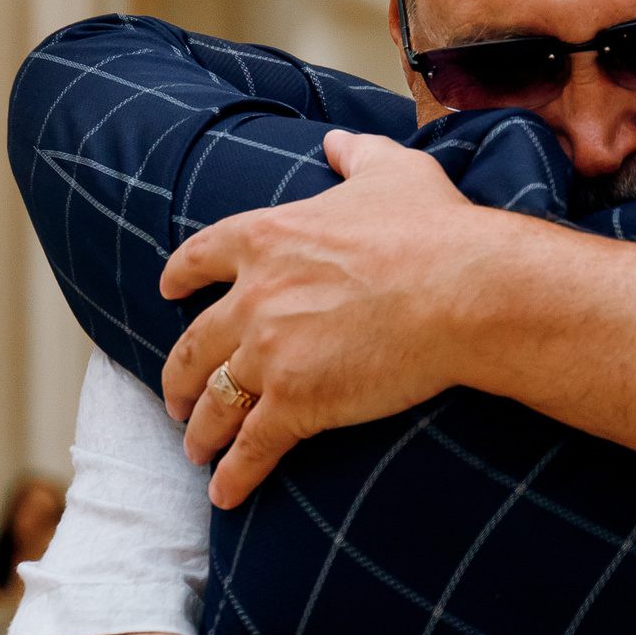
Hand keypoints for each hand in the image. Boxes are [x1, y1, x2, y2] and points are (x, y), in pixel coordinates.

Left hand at [160, 131, 493, 506]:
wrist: (465, 291)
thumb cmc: (436, 230)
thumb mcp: (393, 171)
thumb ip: (355, 153)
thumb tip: (336, 140)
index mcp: (267, 237)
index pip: (199, 258)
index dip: (180, 279)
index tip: (170, 294)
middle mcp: (254, 297)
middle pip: (193, 343)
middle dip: (179, 375)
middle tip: (177, 395)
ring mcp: (269, 354)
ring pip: (215, 401)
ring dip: (201, 429)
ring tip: (197, 448)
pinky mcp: (296, 404)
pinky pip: (251, 448)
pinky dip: (234, 475)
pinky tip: (225, 494)